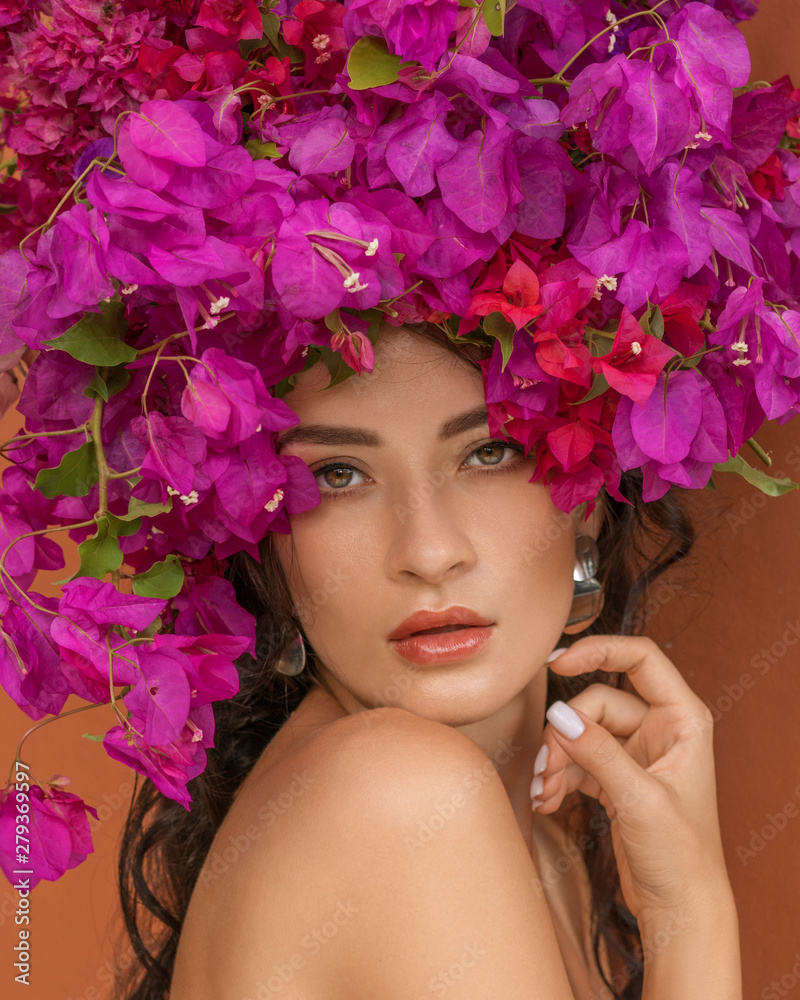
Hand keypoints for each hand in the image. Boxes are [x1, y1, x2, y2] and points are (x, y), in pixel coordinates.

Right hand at [534, 635, 732, 924]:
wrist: (680, 910)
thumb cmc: (682, 857)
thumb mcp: (640, 799)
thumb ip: (599, 753)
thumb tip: (559, 715)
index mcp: (683, 719)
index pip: (640, 658)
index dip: (599, 650)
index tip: (559, 660)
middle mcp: (661, 729)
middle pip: (598, 702)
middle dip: (568, 733)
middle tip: (549, 767)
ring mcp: (636, 753)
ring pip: (583, 731)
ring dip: (558, 758)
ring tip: (546, 790)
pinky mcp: (616, 777)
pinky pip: (578, 759)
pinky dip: (560, 776)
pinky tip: (548, 799)